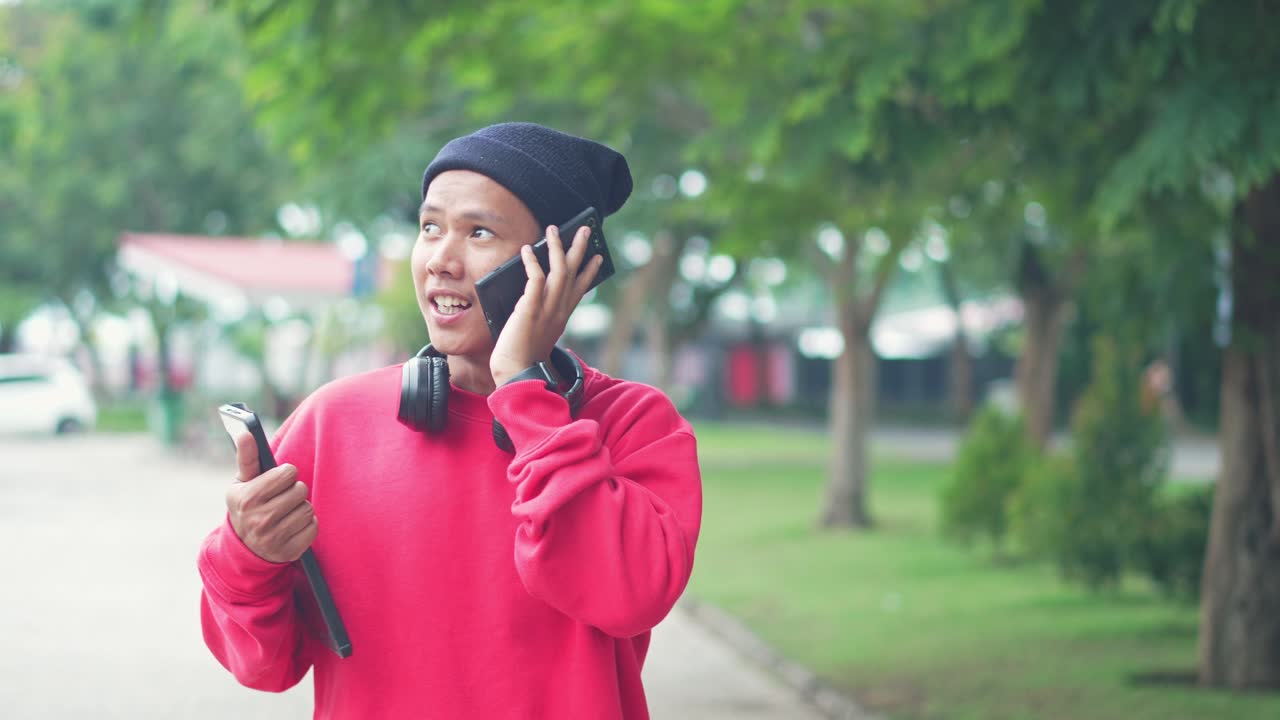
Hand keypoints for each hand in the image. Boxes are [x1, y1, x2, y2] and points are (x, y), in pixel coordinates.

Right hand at [225, 430, 316, 562]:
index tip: (279, 479)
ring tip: (286, 511)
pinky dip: (307, 524)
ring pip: (307, 508)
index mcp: (246, 499)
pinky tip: (293, 526)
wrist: (245, 547)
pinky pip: (313, 527)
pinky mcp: (289, 551)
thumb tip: (246, 433)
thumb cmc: (248, 505)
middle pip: (300, 490)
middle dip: (294, 490)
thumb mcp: (242, 483)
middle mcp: (258, 520)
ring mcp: (273, 539)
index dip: (286, 474)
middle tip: (283, 496)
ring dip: (300, 507)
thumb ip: (246, 457)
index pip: (287, 473)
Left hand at [490, 223, 602, 385]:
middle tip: (585, 229)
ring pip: (558, 270)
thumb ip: (538, 314)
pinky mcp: (530, 308)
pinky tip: (527, 250)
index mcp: (562, 317)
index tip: (597, 257)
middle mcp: (558, 310)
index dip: (589, 272)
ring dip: (556, 247)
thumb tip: (530, 296)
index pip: (580, 289)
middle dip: (580, 249)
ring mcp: (546, 308)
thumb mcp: (537, 333)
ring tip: (553, 229)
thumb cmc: (521, 357)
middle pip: (574, 273)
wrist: (516, 373)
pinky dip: (532, 262)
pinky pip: (536, 279)